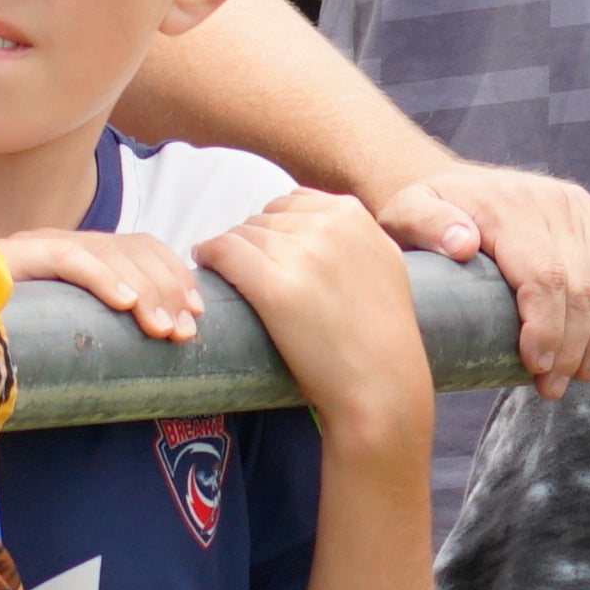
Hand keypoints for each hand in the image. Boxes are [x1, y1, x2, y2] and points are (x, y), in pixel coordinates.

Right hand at [0, 225, 207, 339]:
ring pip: (109, 253)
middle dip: (169, 289)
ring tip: (160, 329)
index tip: (197, 313)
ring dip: (146, 291)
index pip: (141, 246)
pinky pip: (70, 258)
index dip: (175, 275)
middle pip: (134, 249)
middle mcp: (61, 241)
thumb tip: (144, 351)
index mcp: (76, 253)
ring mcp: (39, 245)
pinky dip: (103, 279)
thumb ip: (89, 326)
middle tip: (183, 332)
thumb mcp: (59, 326)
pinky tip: (125, 305)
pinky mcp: (17, 255)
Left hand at [194, 187, 435, 440]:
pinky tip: (206, 270)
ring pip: (239, 234)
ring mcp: (303, 253)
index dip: (273, 231)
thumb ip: (349, 236)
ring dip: (230, 257)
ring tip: (238, 286)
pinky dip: (208, 257)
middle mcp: (329, 226)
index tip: (269, 258)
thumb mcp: (381, 265)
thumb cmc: (378, 337)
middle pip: (262, 219)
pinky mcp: (275, 285)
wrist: (383, 386)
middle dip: (253, 246)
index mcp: (353, 215)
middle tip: (254, 280)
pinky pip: (222, 250)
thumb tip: (297, 218)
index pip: (290, 203)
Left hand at [361, 162, 589, 395]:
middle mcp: (551, 203)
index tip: (536, 366)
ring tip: (586, 373)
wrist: (452, 183)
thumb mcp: (404, 213)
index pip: (543, 276)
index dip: (548, 327)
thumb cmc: (423, 212)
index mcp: (507, 207)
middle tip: (555, 386)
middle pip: (580, 285)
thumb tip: (462, 244)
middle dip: (574, 344)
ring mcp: (577, 207)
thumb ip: (425, 225)